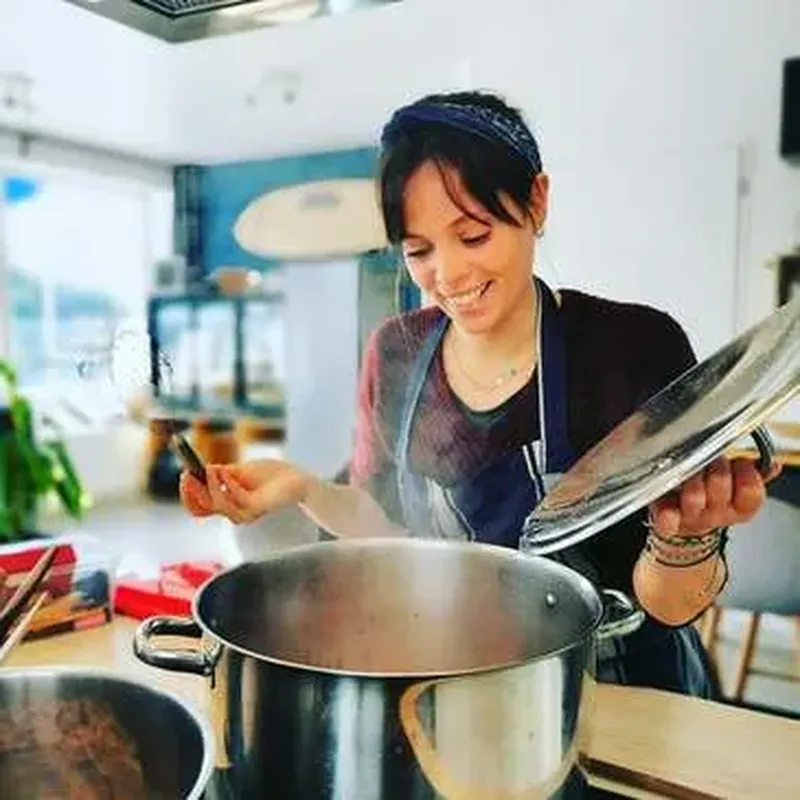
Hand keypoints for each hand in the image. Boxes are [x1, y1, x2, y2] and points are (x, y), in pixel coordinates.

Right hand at [179, 459, 313, 524]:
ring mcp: (244, 512)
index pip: (199, 507)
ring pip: (217, 505)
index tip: (184, 475)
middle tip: (189, 473)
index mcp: (227, 502)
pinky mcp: (257, 508)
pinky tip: (229, 473)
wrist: (296, 479)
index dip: (187, 494)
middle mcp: (233, 511)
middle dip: (192, 490)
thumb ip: (222, 473)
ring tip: (212, 469)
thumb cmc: (271, 475)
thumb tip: (201, 469)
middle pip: (202, 508)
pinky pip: (236, 500)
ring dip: (211, 485)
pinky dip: (229, 485)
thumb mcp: (241, 470)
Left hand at [648, 456, 781, 536]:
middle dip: (716, 467)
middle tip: (712, 460)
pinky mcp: (668, 521)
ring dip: (692, 479)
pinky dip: (667, 514)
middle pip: (721, 487)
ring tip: (690, 470)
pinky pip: (667, 520)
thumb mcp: (737, 489)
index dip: (746, 473)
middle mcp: (716, 515)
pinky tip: (667, 509)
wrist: (687, 525)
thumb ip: (754, 475)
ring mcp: (692, 517)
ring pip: (694, 497)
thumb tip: (772, 465)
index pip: (751, 492)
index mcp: (738, 508)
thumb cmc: (712, 498)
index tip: (741, 461)